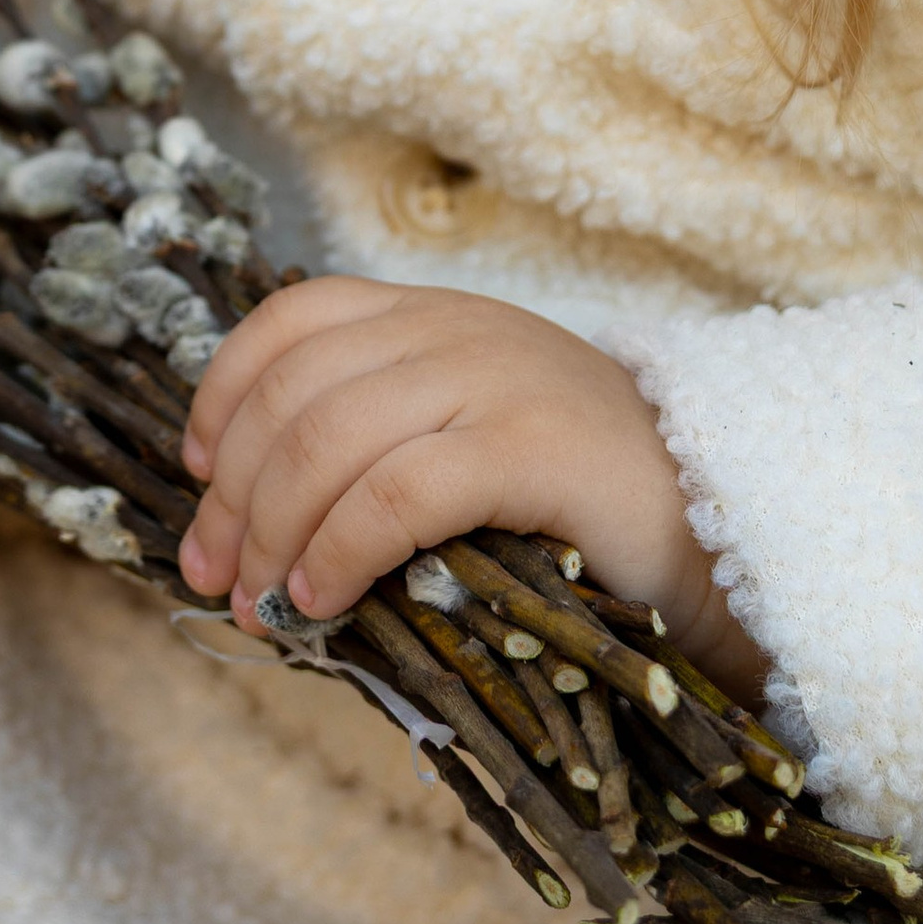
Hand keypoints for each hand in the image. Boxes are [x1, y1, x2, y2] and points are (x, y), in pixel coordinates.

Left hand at [176, 277, 767, 699]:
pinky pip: (394, 494)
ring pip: (327, 441)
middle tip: (217, 577)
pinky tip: (323, 601)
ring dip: (273, 535)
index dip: (223, 397)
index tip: (198, 478)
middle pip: (292, 396)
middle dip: (233, 495)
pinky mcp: (529, 447)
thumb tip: (254, 526)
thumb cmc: (583, 505)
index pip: (292, 321)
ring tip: (265, 605)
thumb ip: (385, 444)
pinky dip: (337, 552)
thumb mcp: (473, 439)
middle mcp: (456, 331)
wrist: (724, 524)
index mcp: (434, 317)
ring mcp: (494, 381)